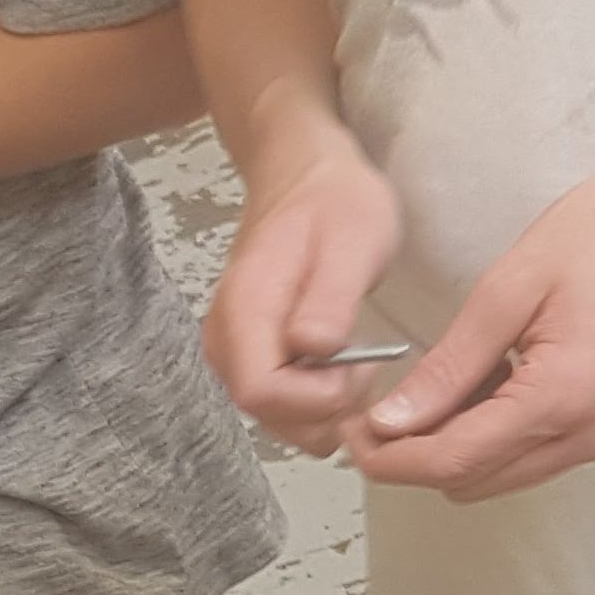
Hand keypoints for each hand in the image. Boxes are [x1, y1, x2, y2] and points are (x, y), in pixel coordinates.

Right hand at [204, 125, 405, 456]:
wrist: (302, 176)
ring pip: (275, 418)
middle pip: (267, 415)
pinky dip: (316, 404)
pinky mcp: (247, 358)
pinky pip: (279, 405)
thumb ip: (331, 297)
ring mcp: (233, 353)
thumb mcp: (352, 239)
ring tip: (358, 364)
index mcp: (245, 310)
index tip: (360, 365)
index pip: (262, 393)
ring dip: (325, 410)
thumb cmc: (334, 203)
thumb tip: (314, 348)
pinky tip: (342, 369)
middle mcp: (225, 341)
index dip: (317, 399)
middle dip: (327, 410)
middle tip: (368, 366)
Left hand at [350, 119, 594, 501]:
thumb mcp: (512, 288)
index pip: (453, 461)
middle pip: (474, 481)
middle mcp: (592, 432)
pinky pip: (536, 452)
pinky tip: (483, 383)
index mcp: (564, 398)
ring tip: (431, 389)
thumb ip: (450, 365)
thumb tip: (395, 421)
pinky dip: (496, 434)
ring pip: (503, 474)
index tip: (352, 434)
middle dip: (416, 458)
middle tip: (379, 411)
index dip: (390, 459)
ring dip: (456, 447)